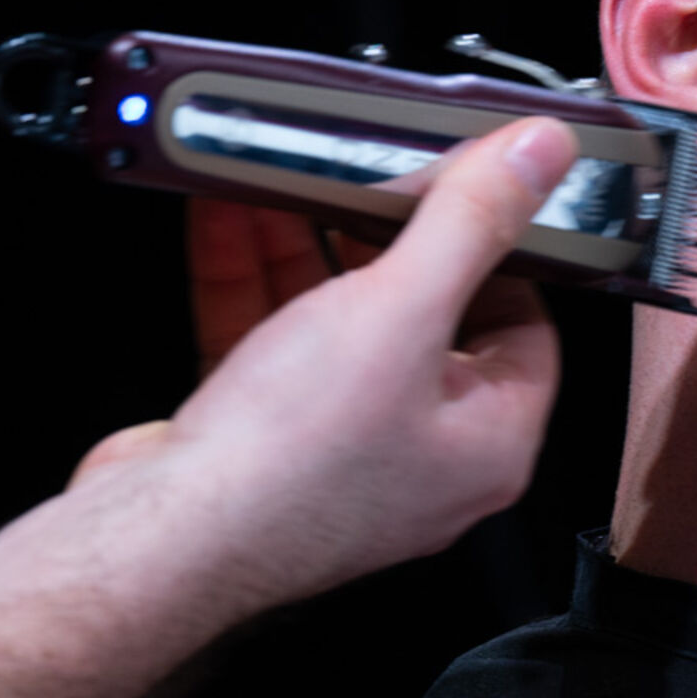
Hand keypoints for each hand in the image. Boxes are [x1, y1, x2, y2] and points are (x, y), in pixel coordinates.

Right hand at [70, 116, 579, 607]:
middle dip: (385, 237)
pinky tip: (228, 217)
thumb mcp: (400, 309)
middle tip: (373, 174)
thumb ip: (471, 222)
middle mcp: (420, 456)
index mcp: (487, 442)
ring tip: (292, 174)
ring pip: (337, 324)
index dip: (500, 254)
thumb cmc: (290, 459)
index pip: (525, 328)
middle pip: (425, 319)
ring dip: (309, 244)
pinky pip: (270, 343)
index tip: (470, 194)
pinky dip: (251, 279)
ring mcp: (337, 453)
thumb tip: (541, 155)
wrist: (155, 542)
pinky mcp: (260, 444)